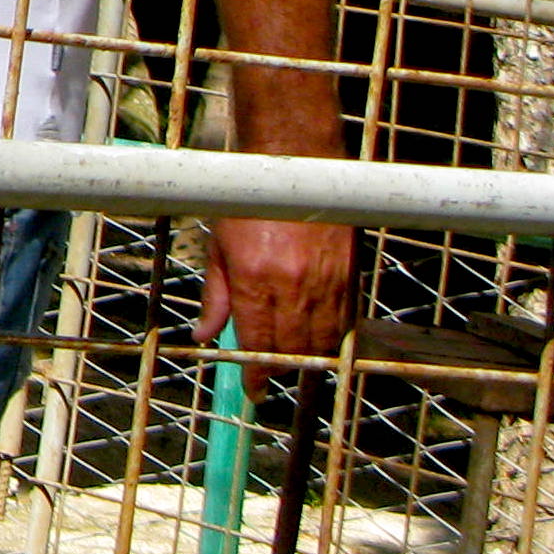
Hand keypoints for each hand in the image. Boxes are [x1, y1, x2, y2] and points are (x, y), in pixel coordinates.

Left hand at [202, 216, 355, 393]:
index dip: (257, 374)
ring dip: (308, 357)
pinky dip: (333, 337)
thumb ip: (215, 297)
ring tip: (293, 359)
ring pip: (323, 341)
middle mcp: (292, 285)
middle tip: (269, 372)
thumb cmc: (248, 203)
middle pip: (292, 349)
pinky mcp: (348, 271)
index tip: (253, 390)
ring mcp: (325, 279)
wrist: (293, 163)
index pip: (259, 344)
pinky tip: (320, 339)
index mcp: (254, 280)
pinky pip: (345, 320)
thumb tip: (204, 336)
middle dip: (279, 368)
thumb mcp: (218, 248)